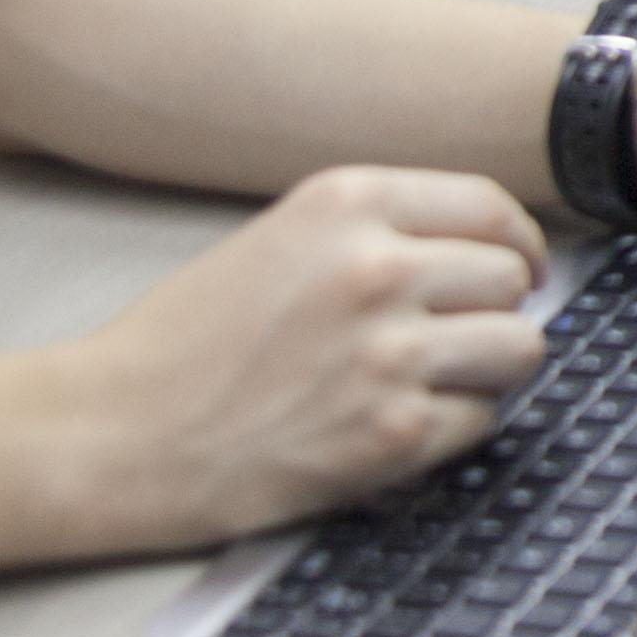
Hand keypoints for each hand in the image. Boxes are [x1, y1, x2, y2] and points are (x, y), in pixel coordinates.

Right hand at [20, 168, 553, 555]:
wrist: (115, 432)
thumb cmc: (181, 344)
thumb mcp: (277, 241)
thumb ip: (372, 234)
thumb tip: (478, 254)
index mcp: (346, 203)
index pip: (489, 207)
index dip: (516, 242)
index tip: (519, 267)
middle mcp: (377, 267)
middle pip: (512, 279)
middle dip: (495, 310)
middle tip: (455, 336)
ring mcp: (390, 352)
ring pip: (521, 348)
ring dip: (489, 369)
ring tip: (435, 382)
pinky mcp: (393, 433)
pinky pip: (484, 420)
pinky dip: (453, 428)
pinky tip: (396, 426)